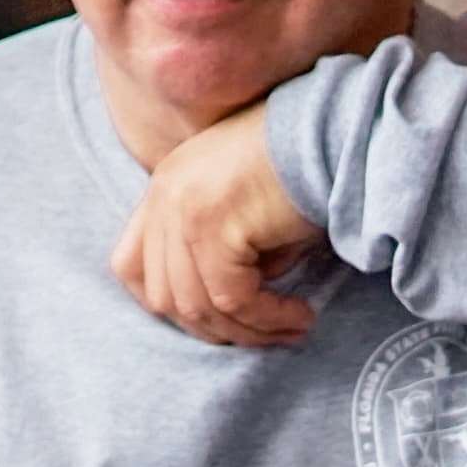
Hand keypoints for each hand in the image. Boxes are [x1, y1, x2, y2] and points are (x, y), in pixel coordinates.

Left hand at [111, 103, 321, 349]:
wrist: (337, 130)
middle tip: (265, 336)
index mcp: (164, 187)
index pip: (130, 264)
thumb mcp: (246, 210)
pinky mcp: (212, 226)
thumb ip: (223, 252)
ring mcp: (182, 211)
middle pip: (163, 295)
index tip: (212, 321)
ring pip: (197, 305)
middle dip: (215, 329)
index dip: (167, 304)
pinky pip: (231, 298)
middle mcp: (163, 197)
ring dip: (248, 330)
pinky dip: (265, 318)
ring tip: (291, 331)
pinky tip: (298, 317)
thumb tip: (232, 308)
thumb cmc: (305, 168)